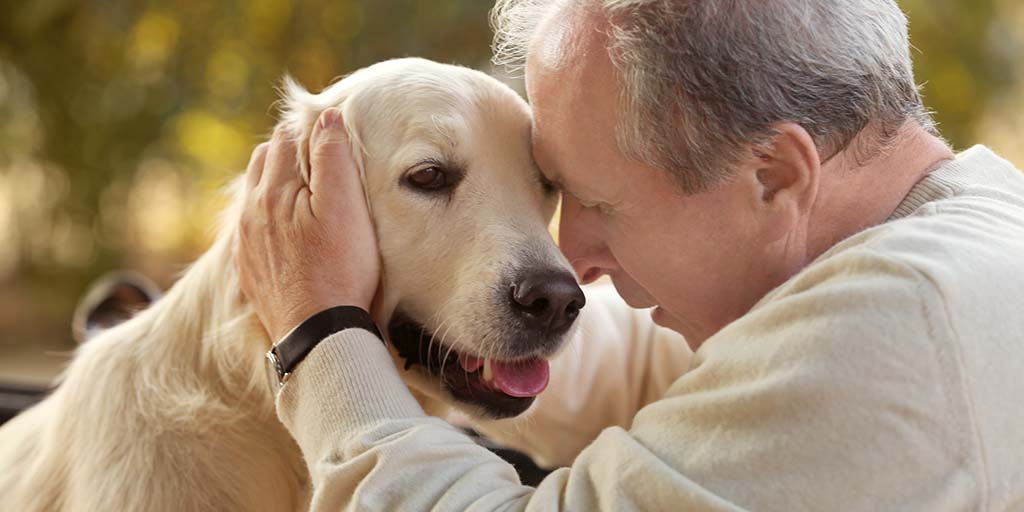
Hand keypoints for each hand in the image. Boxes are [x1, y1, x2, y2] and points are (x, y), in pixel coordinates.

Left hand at [237, 108, 379, 341]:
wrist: (318, 334)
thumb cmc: (340, 269)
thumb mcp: (346, 207)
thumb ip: (333, 157)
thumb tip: (325, 116)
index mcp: (273, 190)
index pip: (286, 138)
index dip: (309, 129)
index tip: (331, 133)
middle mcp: (251, 211)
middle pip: (266, 161)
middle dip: (291, 151)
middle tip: (322, 156)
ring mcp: (246, 241)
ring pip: (255, 193)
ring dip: (277, 181)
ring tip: (306, 188)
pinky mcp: (249, 268)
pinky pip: (252, 228)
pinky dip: (269, 215)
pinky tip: (289, 228)